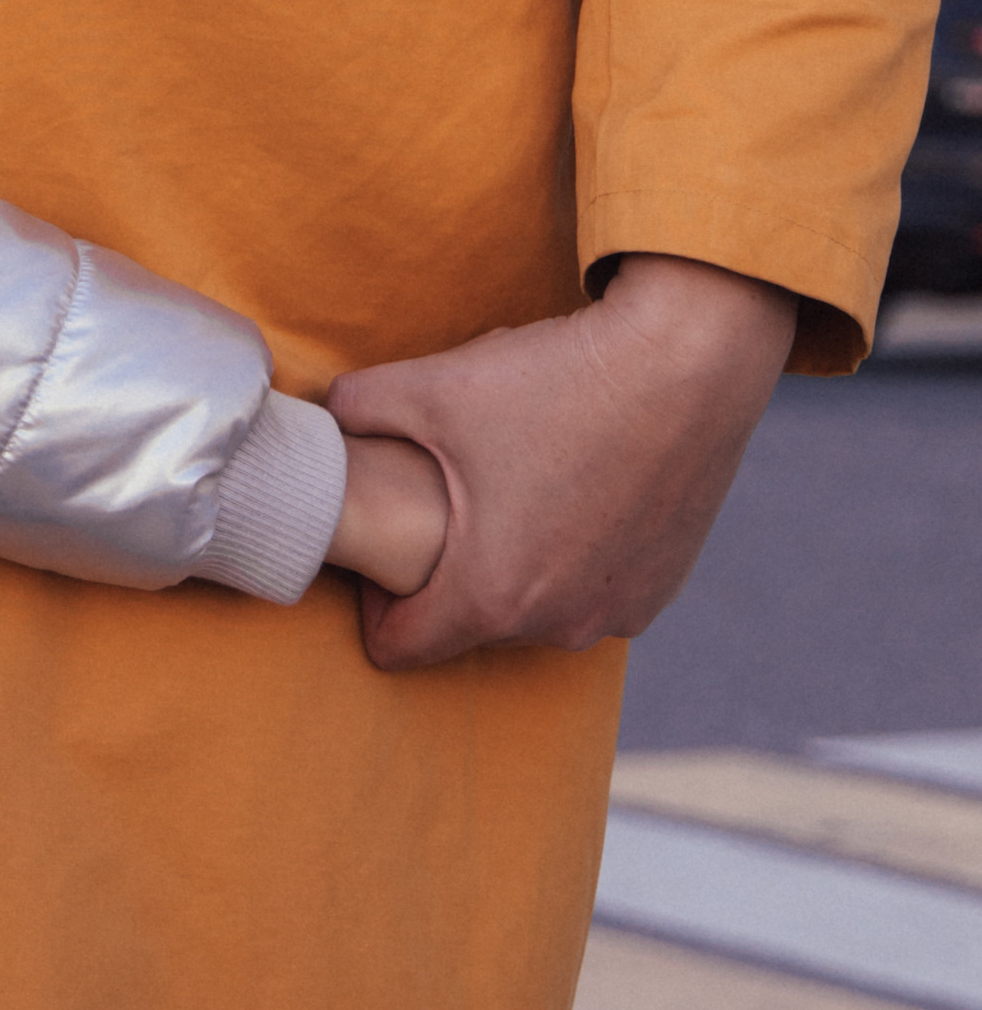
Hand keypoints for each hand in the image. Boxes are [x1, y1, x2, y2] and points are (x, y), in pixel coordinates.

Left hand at [329, 254, 797, 670]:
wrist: (685, 363)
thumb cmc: (555, 381)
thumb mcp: (432, 385)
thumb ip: (355, 409)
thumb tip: (325, 418)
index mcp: (490, 596)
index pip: (397, 646)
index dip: (372, 602)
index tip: (379, 552)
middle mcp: (557, 625)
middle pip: (467, 623)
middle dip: (444, 574)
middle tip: (443, 499)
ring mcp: (616, 612)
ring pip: (533, 608)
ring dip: (512, 564)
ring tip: (511, 484)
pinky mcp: (660, 588)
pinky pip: (589, 590)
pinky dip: (570, 556)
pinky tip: (569, 488)